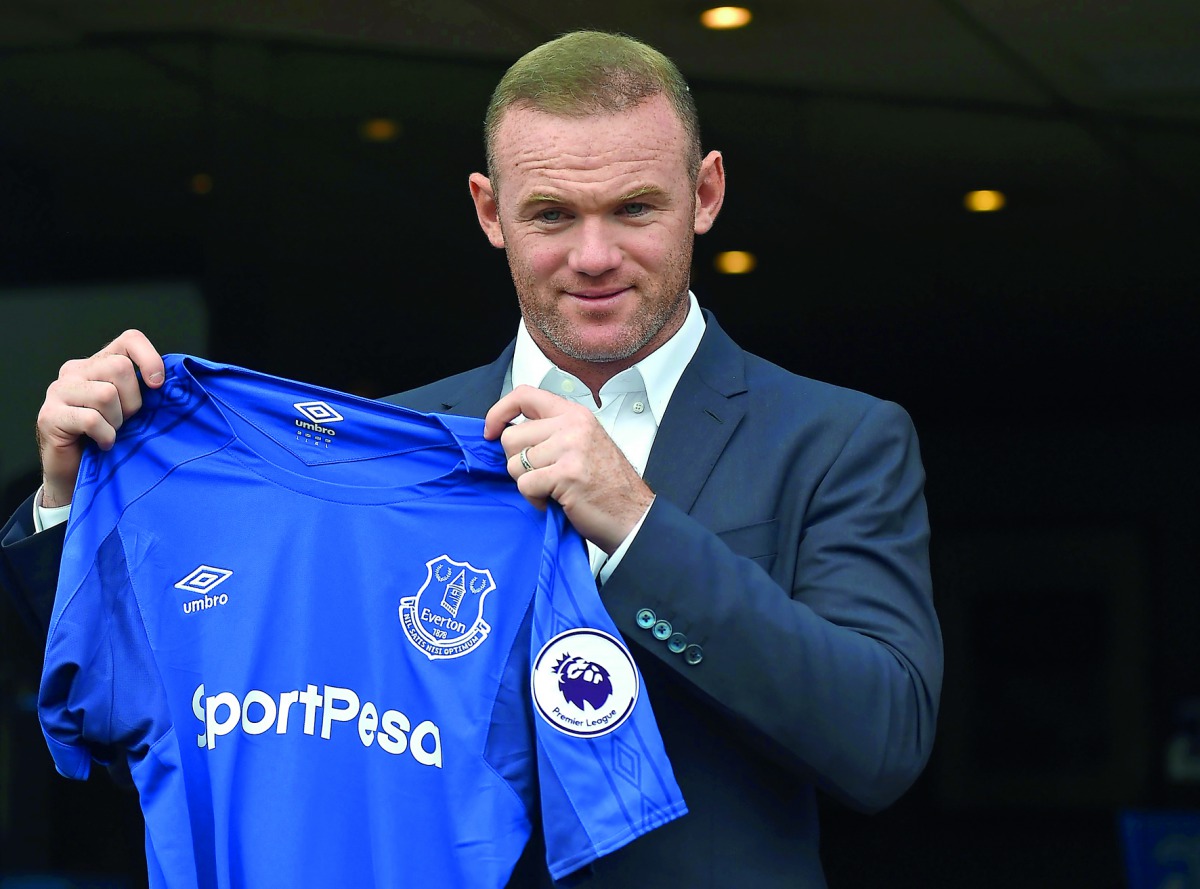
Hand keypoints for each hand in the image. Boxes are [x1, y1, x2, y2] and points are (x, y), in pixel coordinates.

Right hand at [36, 330, 164, 507]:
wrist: (79, 474)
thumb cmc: (112, 438)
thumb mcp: (133, 409)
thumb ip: (145, 390)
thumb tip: (170, 382)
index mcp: (98, 363)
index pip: (129, 339)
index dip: (150, 359)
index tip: (157, 385)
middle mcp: (75, 370)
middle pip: (120, 368)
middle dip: (132, 401)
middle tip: (125, 421)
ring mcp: (58, 391)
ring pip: (106, 394)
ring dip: (117, 421)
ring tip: (111, 432)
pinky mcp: (49, 415)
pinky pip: (91, 419)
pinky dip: (105, 436)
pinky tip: (103, 443)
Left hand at [483, 385, 653, 553]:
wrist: (633, 516)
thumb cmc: (607, 485)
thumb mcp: (582, 444)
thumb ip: (551, 432)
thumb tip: (508, 433)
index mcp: (574, 414)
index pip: (524, 395)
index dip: (499, 412)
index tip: (491, 430)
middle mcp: (573, 425)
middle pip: (511, 437)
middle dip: (518, 463)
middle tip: (541, 475)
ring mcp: (570, 448)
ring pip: (515, 463)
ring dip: (527, 483)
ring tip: (551, 489)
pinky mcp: (566, 474)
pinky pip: (525, 484)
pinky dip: (534, 499)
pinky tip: (554, 501)